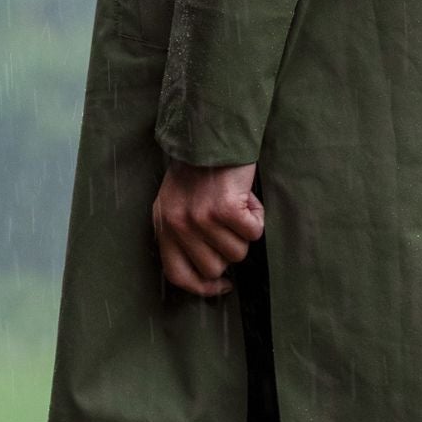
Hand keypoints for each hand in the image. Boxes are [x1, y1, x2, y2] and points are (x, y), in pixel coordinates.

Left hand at [152, 159, 263, 296]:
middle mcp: (179, 225)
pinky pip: (253, 233)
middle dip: (229, 249)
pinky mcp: (225, 209)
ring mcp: (201, 218)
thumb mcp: (177, 203)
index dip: (203, 288)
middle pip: (214, 268)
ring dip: (244, 232)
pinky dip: (257, 217)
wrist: (211, 133)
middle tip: (230, 223)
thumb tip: (212, 272)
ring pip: (237, 252)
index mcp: (164, 225)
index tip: (223, 285)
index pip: (178, 275)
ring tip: (237, 205)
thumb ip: (184, 235)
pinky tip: (246, 199)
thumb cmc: (199, 168)